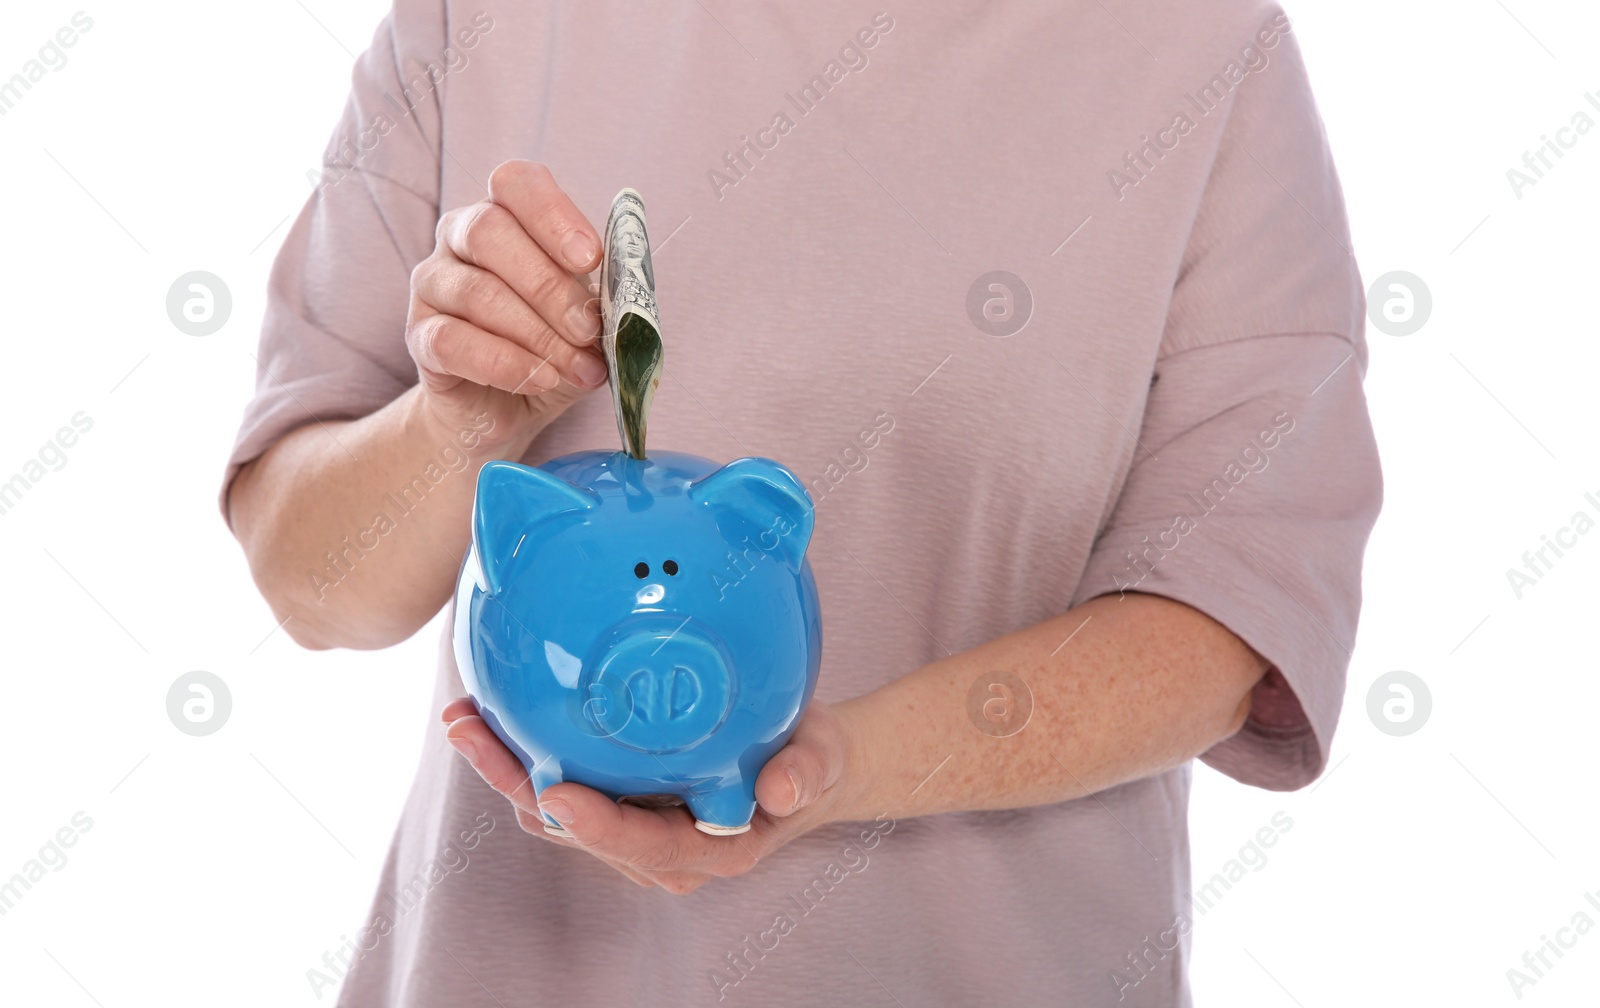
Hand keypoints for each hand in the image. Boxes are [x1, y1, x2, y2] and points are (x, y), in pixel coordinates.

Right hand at [405, 160, 608, 448]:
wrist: (499, 410)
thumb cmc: (548, 349)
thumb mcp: (586, 321)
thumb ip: (602, 304)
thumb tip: (626, 310)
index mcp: (505, 214)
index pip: (516, 183)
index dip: (553, 215)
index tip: (591, 260)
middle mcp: (458, 237)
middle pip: (489, 232)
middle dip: (550, 286)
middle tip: (589, 330)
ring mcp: (432, 283)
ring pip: (476, 291)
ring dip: (537, 334)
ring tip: (576, 368)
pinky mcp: (419, 336)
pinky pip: (453, 340)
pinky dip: (506, 363)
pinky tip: (541, 380)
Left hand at [440, 698, 859, 893]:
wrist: (800, 761)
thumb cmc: (810, 759)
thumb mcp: (822, 758)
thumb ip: (808, 771)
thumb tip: (784, 788)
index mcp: (706, 850)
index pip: (643, 845)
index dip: (596, 825)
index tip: (555, 792)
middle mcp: (657, 851)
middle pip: (576, 828)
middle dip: (521, 783)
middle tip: (472, 731)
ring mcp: (629, 829)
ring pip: (555, 809)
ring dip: (508, 767)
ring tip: (465, 716)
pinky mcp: (613, 801)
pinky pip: (560, 782)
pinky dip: (525, 750)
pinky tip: (495, 708)